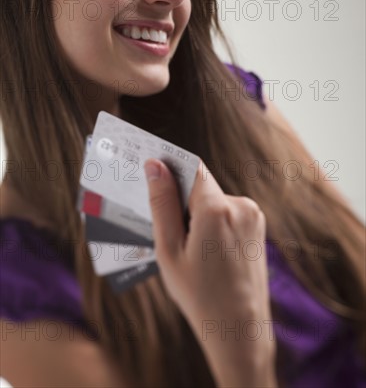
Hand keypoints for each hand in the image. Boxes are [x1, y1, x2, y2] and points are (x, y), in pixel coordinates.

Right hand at [144, 158, 276, 386]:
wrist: (240, 330)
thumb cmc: (199, 295)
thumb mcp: (169, 250)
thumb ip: (162, 204)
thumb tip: (155, 166)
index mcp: (215, 209)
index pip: (190, 168)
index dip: (171, 168)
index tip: (153, 173)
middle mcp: (240, 205)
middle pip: (201, 187)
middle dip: (182, 201)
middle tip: (169, 232)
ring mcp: (253, 215)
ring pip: (214, 200)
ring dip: (198, 214)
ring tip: (191, 251)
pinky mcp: (258, 226)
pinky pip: (228, 212)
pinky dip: (214, 223)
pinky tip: (208, 253)